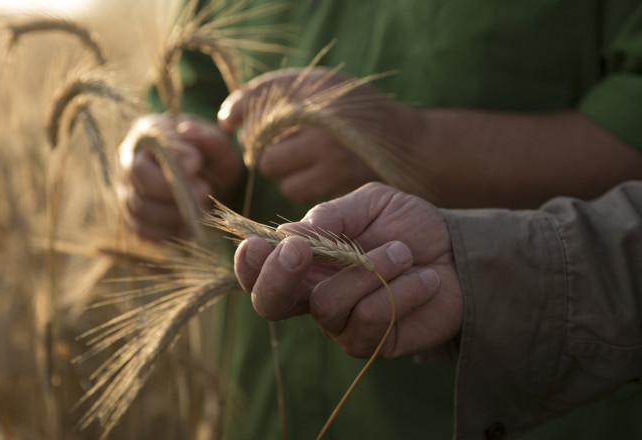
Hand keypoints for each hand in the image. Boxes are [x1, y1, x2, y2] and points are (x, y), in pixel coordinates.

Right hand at [118, 114, 242, 240]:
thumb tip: (186, 130)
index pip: (147, 144)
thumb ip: (206, 136)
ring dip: (175, 213)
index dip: (172, 160)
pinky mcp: (133, 216)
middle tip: (203, 191)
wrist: (212, 181)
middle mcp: (129, 160)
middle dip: (174, 190)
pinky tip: (188, 224)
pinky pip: (142, 229)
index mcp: (147, 133)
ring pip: (139, 207)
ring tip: (202, 209)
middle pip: (137, 178)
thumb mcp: (218, 144)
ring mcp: (127, 189)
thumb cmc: (212, 158)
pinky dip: (168, 231)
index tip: (198, 164)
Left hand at [217, 68, 416, 203]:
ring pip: (277, 170)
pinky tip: (317, 176)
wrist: (413, 146)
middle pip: (263, 141)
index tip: (228, 122)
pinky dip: (300, 185)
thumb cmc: (359, 116)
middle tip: (282, 144)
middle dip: (265, 146)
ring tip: (304, 160)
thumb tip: (227, 121)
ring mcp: (330, 153)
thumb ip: (277, 94)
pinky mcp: (337, 182)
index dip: (239, 109)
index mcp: (319, 86)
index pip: (260, 94)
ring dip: (283, 169)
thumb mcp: (324, 89)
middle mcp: (323, 118)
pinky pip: (295, 190)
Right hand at [233, 182, 462, 357]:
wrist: (460, 252)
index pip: (259, 271)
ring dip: (368, 270)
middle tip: (299, 251)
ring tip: (405, 252)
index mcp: (305, 260)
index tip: (257, 244)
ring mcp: (341, 323)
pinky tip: (425, 279)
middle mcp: (314, 295)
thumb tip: (289, 233)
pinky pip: (368, 320)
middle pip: (270, 304)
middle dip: (277, 277)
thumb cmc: (410, 225)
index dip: (249, 263)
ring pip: (327, 304)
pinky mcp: (373, 343)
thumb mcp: (371, 204)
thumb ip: (331, 216)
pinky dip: (399, 292)